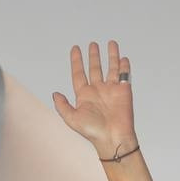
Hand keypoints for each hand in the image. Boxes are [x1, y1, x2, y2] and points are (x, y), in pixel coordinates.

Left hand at [52, 41, 136, 157]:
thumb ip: (62, 105)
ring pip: (110, 68)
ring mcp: (111, 89)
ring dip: (110, 56)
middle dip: (93, 56)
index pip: (78, 73)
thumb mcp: (71, 119)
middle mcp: (97, 90)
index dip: (76, 61)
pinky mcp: (123, 91)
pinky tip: (122, 58)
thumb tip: (55, 94)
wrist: (113, 137)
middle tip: (92, 44)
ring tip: (111, 43)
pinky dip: (124, 66)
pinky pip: (124, 75)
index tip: (75, 48)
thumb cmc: (92, 131)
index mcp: (84, 95)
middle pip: (94, 68)